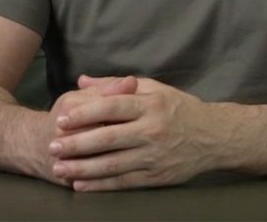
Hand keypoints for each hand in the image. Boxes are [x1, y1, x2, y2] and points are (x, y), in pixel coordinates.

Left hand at [47, 76, 218, 190]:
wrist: (214, 137)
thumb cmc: (180, 108)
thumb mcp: (154, 88)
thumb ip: (116, 85)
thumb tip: (83, 80)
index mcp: (150, 105)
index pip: (112, 108)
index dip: (84, 114)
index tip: (61, 119)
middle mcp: (152, 130)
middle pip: (107, 138)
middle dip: (76, 144)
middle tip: (52, 146)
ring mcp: (154, 156)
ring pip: (112, 164)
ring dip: (82, 168)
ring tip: (59, 169)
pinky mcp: (156, 176)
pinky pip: (123, 182)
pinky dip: (100, 185)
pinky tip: (81, 185)